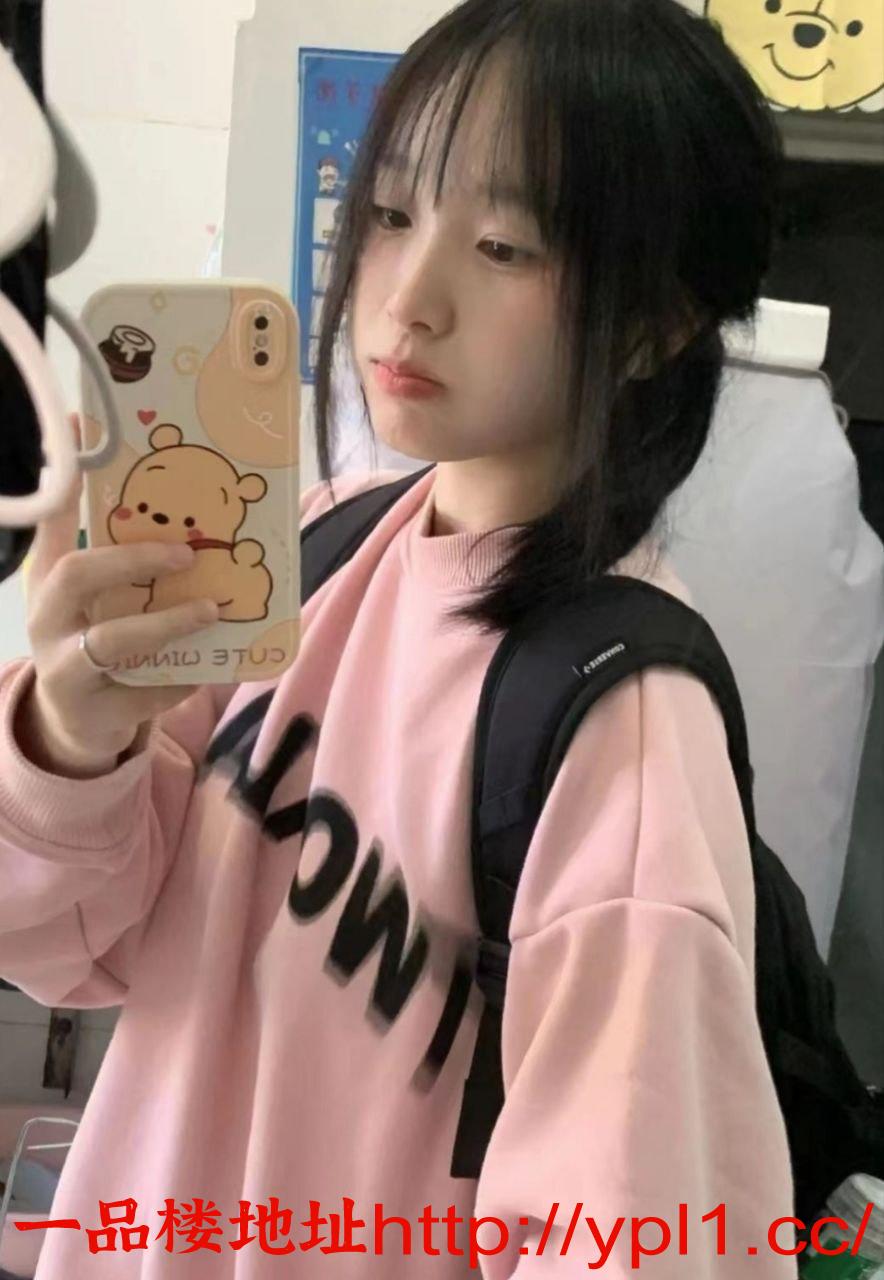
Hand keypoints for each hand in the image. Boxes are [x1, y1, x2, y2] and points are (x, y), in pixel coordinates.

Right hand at [15, 417, 219, 777]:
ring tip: (212, 609)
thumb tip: (108, 457)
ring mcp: (68, 669)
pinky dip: (185, 678)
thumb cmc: (87, 636)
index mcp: (47, 582)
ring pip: (113, 640)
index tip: (86, 429)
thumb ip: (99, 537)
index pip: (49, 522)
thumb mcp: (86, 591)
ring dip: (168, 623)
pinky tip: (216, 665)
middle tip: (186, 551)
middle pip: (75, 575)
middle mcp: (47, 620)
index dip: (64, 481)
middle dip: (132, 558)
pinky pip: (148, 691)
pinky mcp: (99, 711)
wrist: (73, 721)